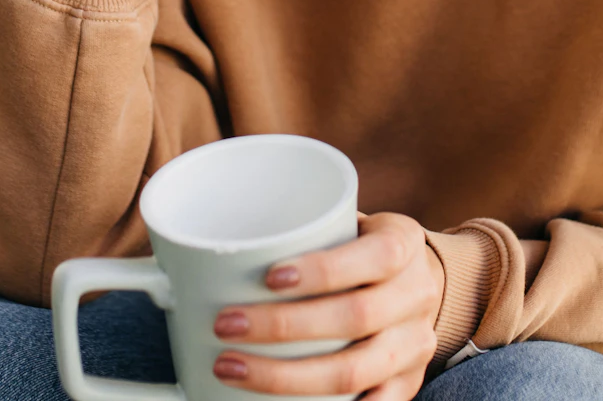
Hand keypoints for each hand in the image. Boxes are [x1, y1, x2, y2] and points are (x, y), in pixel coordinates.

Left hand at [210, 212, 442, 398]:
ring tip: (230, 367)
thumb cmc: (356, 247)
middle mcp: (416, 294)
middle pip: (357, 318)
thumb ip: (294, 230)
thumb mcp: (345, 222)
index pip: (375, 256)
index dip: (323, 270)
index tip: (268, 277)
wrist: (417, 279)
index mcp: (403, 243)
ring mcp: (415, 343)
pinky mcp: (407, 381)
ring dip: (286, 376)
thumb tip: (185, 250)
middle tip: (224, 325)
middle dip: (284, 325)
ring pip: (354, 370)